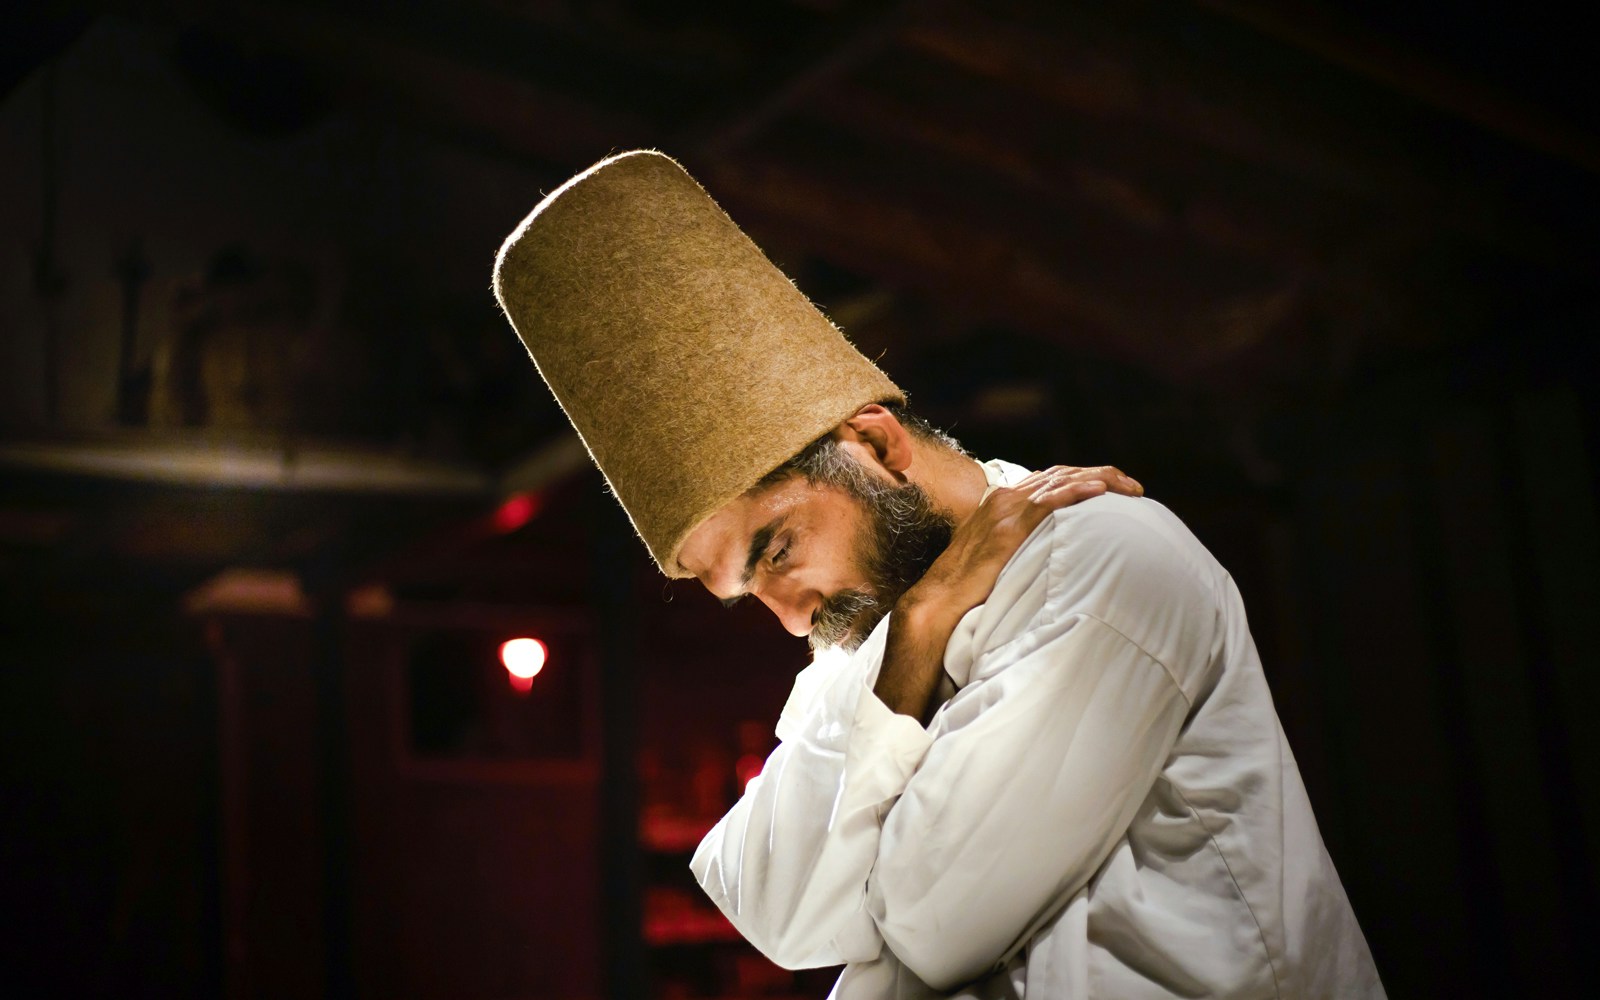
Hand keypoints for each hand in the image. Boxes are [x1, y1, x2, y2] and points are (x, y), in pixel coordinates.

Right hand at [899, 465, 1141, 624]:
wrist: (940, 599)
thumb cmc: (969, 584)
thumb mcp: (998, 554)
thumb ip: (1022, 544)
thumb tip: (1050, 552)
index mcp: (1003, 501)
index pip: (1053, 479)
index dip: (1087, 479)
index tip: (1115, 488)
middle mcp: (1005, 498)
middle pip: (1063, 474)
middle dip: (1102, 476)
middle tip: (1134, 488)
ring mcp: (1005, 510)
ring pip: (1061, 482)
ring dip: (1099, 481)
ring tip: (1130, 488)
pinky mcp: (1007, 529)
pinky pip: (1048, 503)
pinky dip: (1075, 493)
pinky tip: (1100, 492)